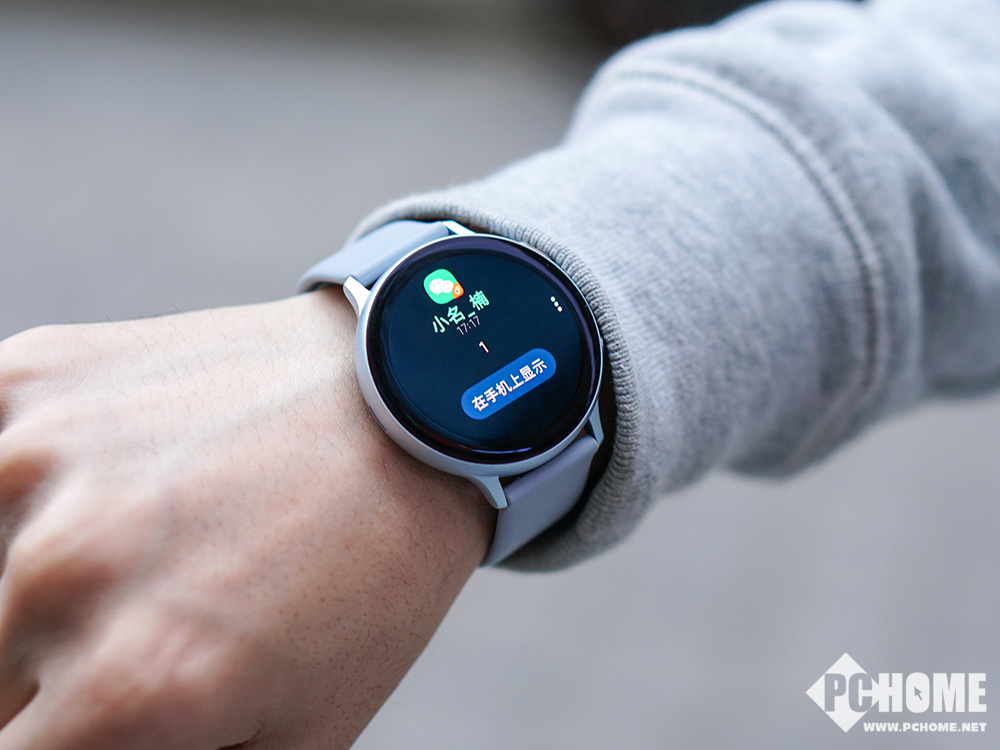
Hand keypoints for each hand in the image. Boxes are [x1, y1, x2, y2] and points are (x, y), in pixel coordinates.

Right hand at [0, 290, 492, 748]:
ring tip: (162, 539)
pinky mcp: (34, 376)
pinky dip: (31, 488)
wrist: (407, 408)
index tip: (111, 714)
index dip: (77, 739)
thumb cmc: (374, 563)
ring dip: (53, 578)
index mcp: (132, 685)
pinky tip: (112, 478)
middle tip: (170, 613)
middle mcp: (67, 572)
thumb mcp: (301, 733)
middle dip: (68, 671)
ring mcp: (38, 460)